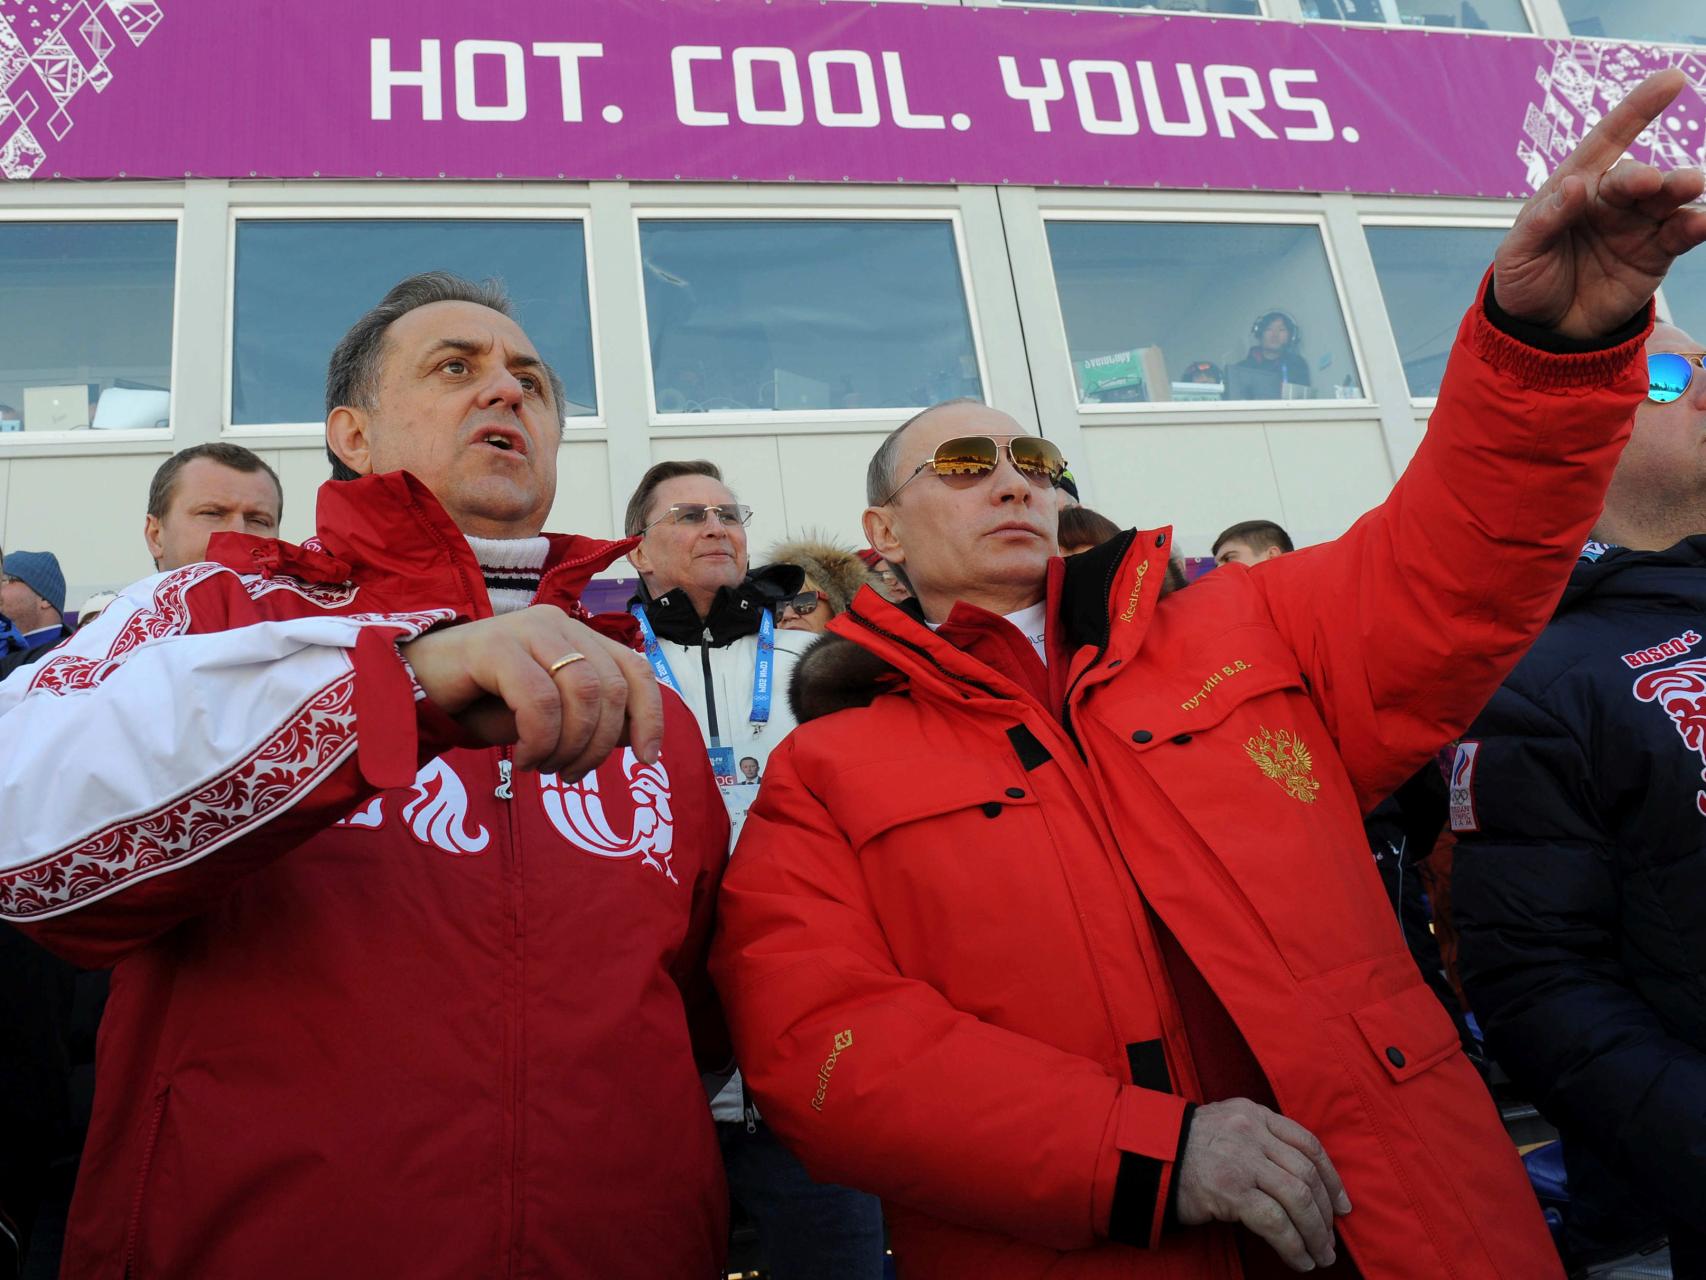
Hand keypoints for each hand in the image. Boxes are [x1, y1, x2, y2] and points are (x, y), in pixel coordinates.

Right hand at [401, 606, 663, 777]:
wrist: (412, 688)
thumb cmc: (481, 704)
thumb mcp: (546, 716)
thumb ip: (588, 718)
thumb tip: (634, 736)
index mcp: (578, 636)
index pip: (635, 670)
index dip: (650, 715)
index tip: (647, 759)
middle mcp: (559, 624)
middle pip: (611, 687)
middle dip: (598, 744)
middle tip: (569, 774)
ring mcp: (528, 629)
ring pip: (582, 692)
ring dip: (568, 744)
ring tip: (542, 765)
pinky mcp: (496, 644)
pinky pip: (539, 699)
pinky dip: (539, 738)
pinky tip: (522, 755)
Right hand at [1173, 1098, 1350, 1271]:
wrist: (1144, 1157)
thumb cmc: (1185, 1147)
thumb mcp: (1226, 1125)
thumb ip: (1260, 1138)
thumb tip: (1301, 1179)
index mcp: (1254, 1113)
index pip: (1308, 1142)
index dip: (1332, 1177)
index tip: (1342, 1204)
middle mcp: (1252, 1132)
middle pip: (1306, 1174)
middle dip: (1325, 1213)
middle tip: (1330, 1239)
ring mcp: (1242, 1160)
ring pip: (1297, 1199)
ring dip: (1314, 1233)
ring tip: (1319, 1254)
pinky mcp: (1231, 1190)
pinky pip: (1275, 1222)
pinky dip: (1293, 1245)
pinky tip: (1299, 1259)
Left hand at [1494, 69, 1705, 340]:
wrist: (1541, 329)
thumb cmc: (1525, 280)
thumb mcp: (1518, 253)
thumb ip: (1543, 221)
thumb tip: (1573, 186)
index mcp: (1574, 186)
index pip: (1607, 139)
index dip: (1638, 109)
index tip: (1672, 80)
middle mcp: (1611, 199)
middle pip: (1635, 177)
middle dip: (1645, 176)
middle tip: (1646, 184)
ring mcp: (1638, 224)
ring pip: (1668, 198)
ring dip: (1681, 188)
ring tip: (1690, 187)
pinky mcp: (1656, 254)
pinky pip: (1681, 234)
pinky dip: (1696, 225)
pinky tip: (1701, 221)